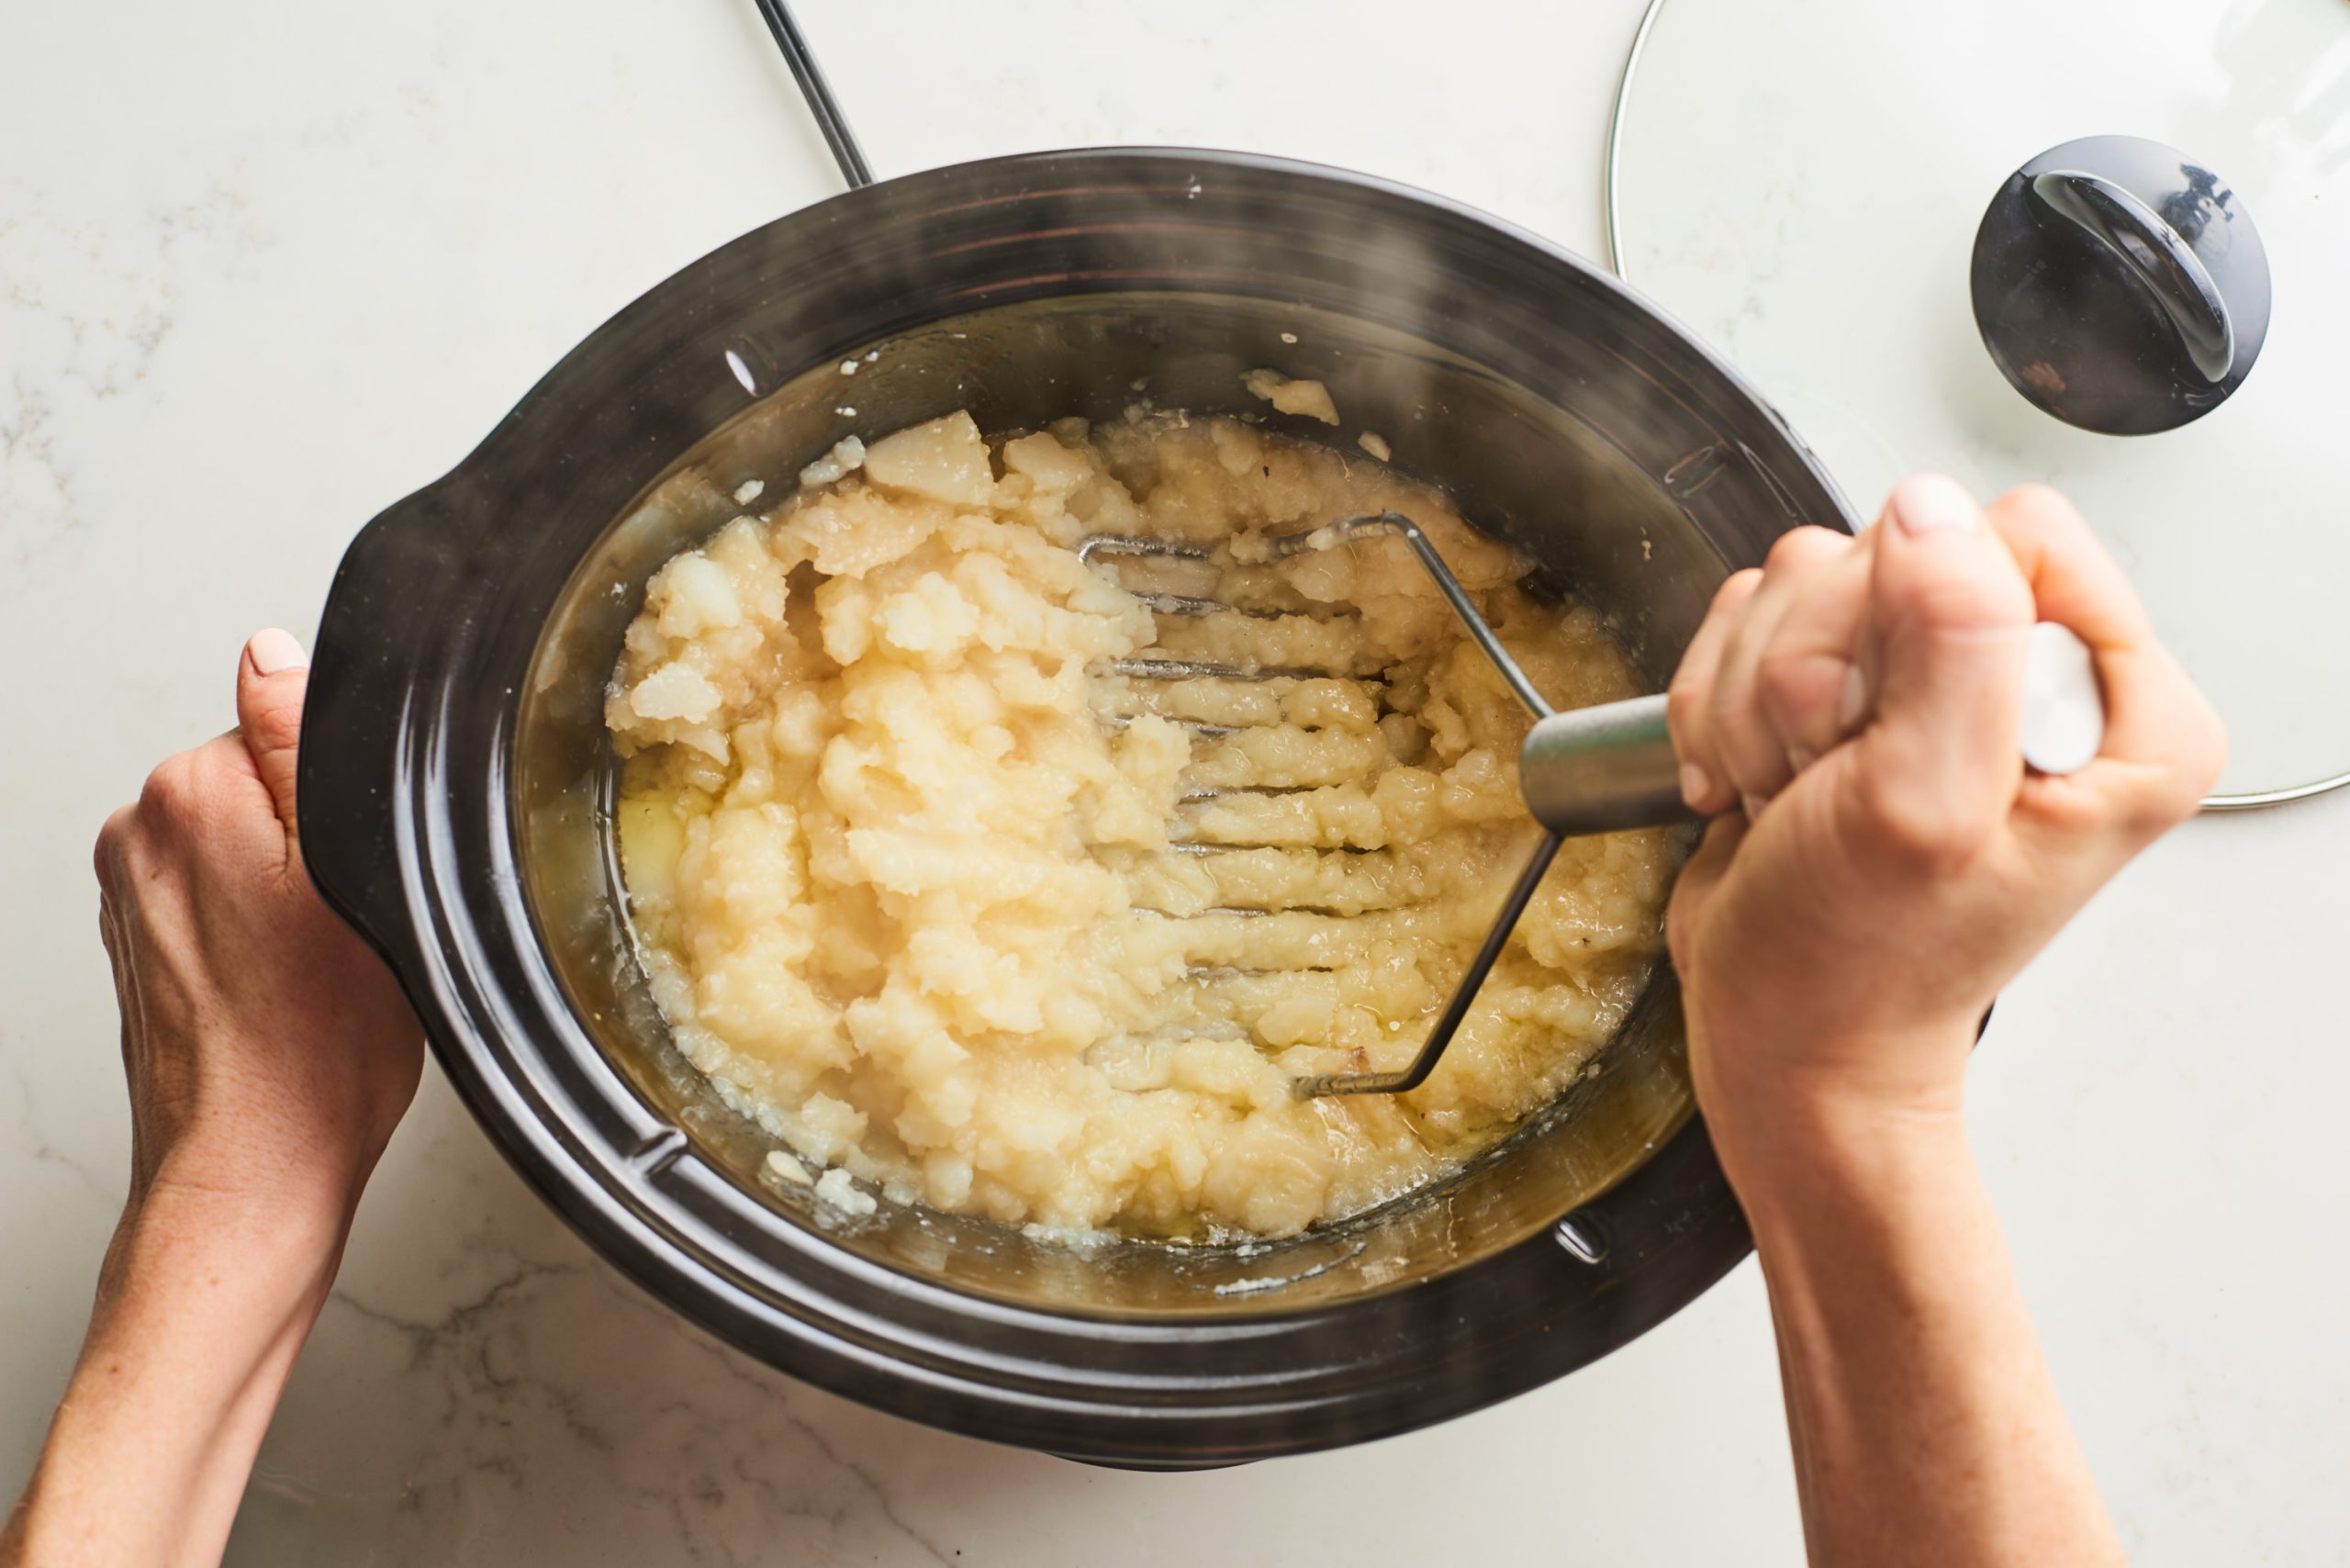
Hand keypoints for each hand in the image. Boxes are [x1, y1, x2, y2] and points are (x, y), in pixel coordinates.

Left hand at [4, 631, 423, 1567]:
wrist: (251, 1168)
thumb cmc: (315, 1051)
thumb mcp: (354, 876)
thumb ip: (301, 746)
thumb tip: (270, 655)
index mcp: (193, 791)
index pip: (290, 727)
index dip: (350, 792)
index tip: (366, 863)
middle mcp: (139, 832)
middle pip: (264, 782)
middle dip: (316, 837)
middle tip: (351, 923)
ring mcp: (129, 892)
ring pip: (246, 842)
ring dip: (290, 887)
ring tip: (320, 964)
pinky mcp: (137, 942)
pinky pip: (220, 896)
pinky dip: (259, 929)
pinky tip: (288, 985)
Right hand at [1663, 476, 2223, 1170]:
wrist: (1784, 1037)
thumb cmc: (1859, 968)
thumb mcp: (1919, 809)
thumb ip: (1953, 641)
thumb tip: (1928, 510)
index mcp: (2119, 708)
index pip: (2010, 536)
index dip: (1914, 616)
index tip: (1883, 731)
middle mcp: (2039, 682)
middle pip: (1894, 549)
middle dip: (1814, 669)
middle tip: (1821, 776)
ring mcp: (1937, 680)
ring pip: (1811, 576)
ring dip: (1758, 692)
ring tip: (1788, 790)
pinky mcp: (1851, 686)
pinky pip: (1758, 615)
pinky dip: (1725, 699)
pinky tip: (1753, 777)